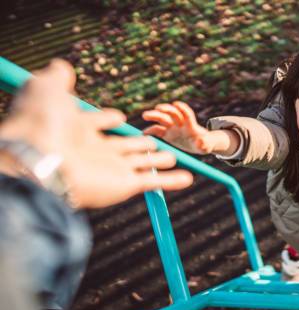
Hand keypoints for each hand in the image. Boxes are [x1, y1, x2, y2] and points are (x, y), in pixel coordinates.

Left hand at [0, 59, 193, 208]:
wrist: (44, 159)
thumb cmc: (44, 124)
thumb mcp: (48, 90)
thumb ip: (57, 77)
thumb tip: (61, 66)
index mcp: (79, 132)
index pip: (98, 125)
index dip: (107, 120)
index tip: (119, 118)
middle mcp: (97, 153)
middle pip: (126, 148)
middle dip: (141, 145)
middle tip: (155, 141)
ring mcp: (112, 171)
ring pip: (143, 164)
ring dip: (159, 161)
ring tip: (173, 156)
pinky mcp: (125, 185)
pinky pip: (154, 182)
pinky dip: (172, 181)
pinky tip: (187, 178)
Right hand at [142, 101, 215, 153]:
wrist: (199, 145)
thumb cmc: (204, 144)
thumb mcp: (206, 146)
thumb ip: (203, 144)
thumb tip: (201, 143)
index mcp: (191, 125)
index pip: (187, 114)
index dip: (183, 108)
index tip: (176, 104)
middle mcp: (180, 123)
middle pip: (173, 113)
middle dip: (166, 109)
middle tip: (157, 108)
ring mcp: (172, 127)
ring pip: (163, 119)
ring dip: (154, 116)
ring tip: (145, 115)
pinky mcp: (166, 133)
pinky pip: (157, 130)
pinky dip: (150, 131)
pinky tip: (144, 133)